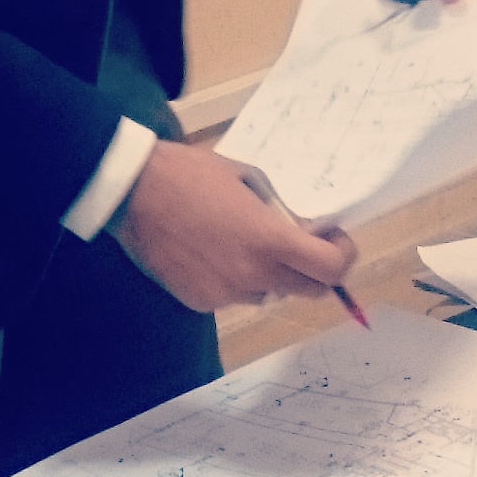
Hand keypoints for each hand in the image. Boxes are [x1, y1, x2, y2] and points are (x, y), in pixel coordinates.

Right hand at [111, 142, 359, 311]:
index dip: (342, 257)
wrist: (134, 190)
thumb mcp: (247, 177)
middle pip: (309, 291)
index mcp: (269, 241)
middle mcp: (252, 275)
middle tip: (303, 246)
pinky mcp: (199, 302)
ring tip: (242, 243)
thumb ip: (278, 207)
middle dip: (314, 270)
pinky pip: (232, 296)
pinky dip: (233, 279)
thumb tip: (299, 227)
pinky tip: (211, 252)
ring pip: (268, 293)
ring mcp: (224, 294)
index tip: (334, 241)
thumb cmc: (191, 174)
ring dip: (269, 274)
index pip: (330, 270)